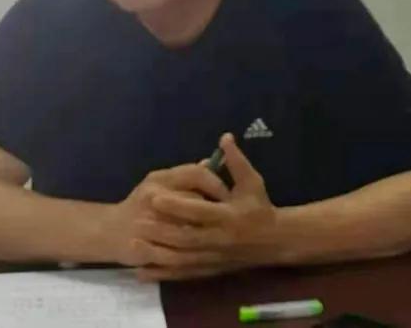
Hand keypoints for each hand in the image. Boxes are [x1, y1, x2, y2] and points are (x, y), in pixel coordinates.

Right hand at [104, 162, 229, 267]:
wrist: (111, 230)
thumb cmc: (141, 204)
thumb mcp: (161, 183)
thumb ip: (185, 175)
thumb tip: (210, 163)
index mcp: (160, 179)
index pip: (196, 173)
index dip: (216, 183)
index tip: (229, 195)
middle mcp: (154, 197)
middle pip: (195, 199)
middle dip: (216, 209)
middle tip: (229, 217)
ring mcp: (149, 222)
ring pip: (188, 227)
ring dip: (206, 232)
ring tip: (218, 234)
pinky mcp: (146, 246)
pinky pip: (176, 251)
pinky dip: (191, 252)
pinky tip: (202, 251)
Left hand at [133, 133, 279, 280]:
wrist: (275, 242)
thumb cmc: (260, 208)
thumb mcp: (252, 182)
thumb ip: (236, 161)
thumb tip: (225, 137)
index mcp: (229, 216)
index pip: (199, 211)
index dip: (176, 205)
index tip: (154, 197)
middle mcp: (221, 239)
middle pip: (186, 237)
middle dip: (161, 230)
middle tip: (138, 221)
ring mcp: (214, 258)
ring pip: (182, 259)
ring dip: (158, 253)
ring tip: (134, 245)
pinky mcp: (210, 271)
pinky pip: (183, 274)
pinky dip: (163, 274)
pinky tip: (142, 272)